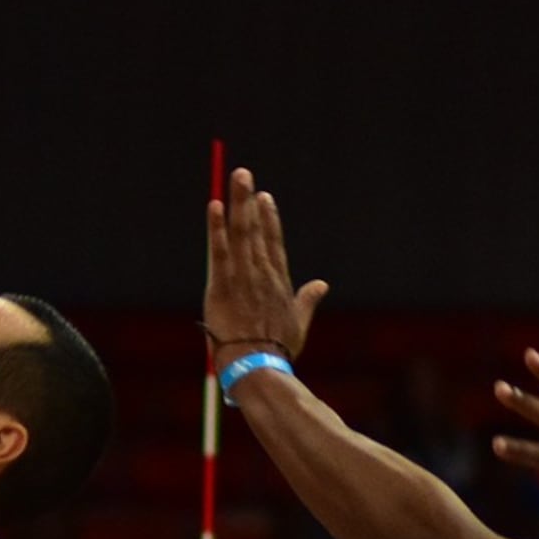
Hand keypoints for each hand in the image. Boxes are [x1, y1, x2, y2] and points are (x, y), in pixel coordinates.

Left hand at [203, 167, 329, 371]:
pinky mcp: (222, 285)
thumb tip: (322, 284)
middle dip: (249, 200)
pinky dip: (217, 228)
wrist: (259, 365)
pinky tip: (216, 206)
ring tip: (235, 178)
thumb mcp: (299, 322)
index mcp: (279, 282)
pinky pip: (219, 251)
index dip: (269, 219)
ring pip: (241, 233)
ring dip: (237, 204)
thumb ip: (308, 299)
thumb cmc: (277, 349)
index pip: (273, 243)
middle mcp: (262, 273)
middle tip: (243, 174)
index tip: (264, 197)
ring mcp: (243, 277)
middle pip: (256, 230)